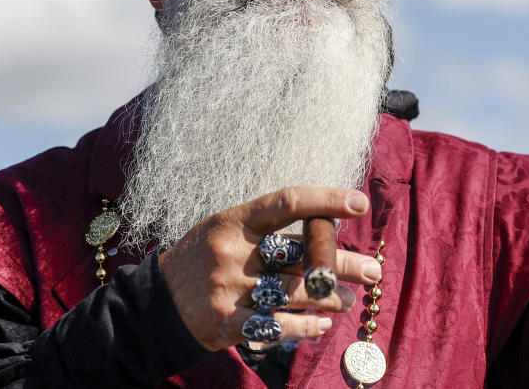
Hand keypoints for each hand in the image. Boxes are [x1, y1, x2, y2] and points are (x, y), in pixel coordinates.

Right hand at [158, 186, 380, 351]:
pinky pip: (280, 326)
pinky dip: (307, 327)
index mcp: (232, 221)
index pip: (286, 202)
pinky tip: (322, 324)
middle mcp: (233, 252)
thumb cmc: (200, 259)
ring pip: (297, 293)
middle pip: (300, 255)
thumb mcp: (223, 230)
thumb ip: (265, 230)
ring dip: (332, 298)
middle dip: (342, 263)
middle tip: (372, 270)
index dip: (326, 201)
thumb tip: (321, 228)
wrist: (156, 303)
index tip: (359, 203)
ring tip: (350, 300)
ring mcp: (230, 289)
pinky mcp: (229, 323)